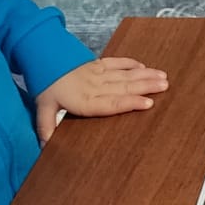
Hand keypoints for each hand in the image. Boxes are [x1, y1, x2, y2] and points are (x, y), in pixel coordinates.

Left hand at [34, 57, 168, 141]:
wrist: (40, 58)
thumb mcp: (43, 109)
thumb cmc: (45, 87)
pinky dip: (130, 63)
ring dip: (144, 76)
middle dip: (146, 87)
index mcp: (85, 101)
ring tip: (163, 77)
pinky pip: (116, 62)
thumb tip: (45, 146)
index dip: (130, 103)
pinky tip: (143, 66)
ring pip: (124, 75)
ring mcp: (97, 74)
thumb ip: (46, 126)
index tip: (148, 103)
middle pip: (123, 88)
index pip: (111, 103)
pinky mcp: (97, 64)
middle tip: (164, 86)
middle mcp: (94, 87)